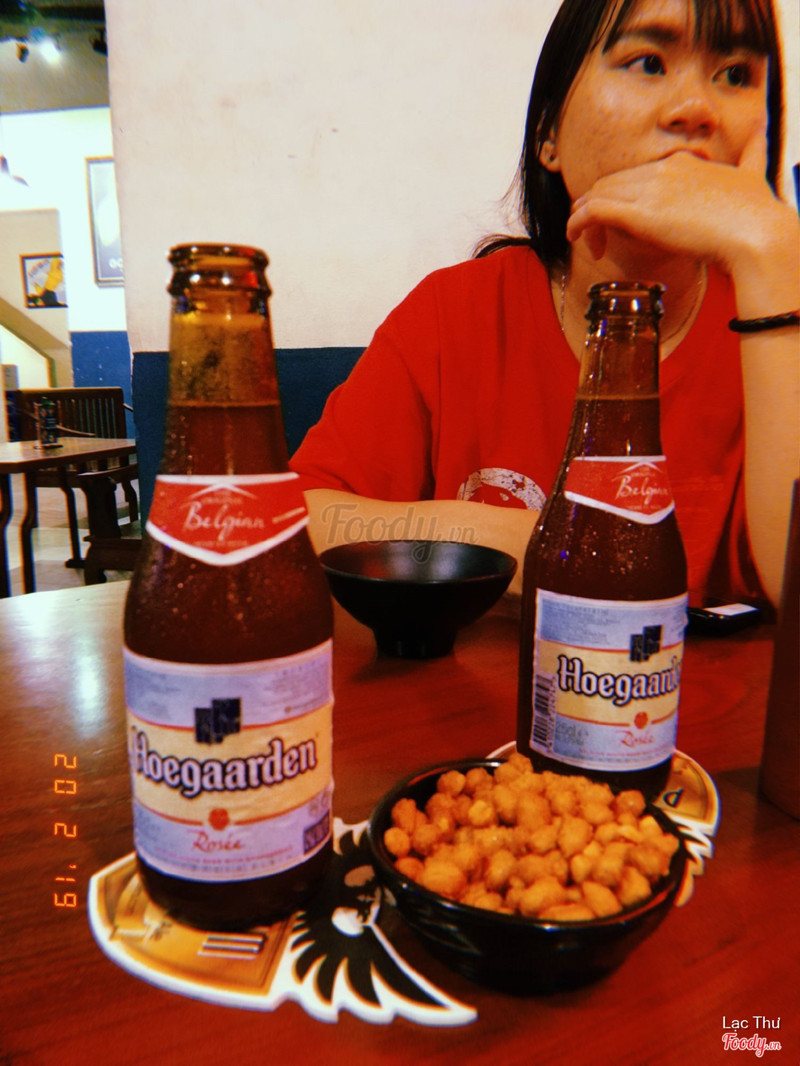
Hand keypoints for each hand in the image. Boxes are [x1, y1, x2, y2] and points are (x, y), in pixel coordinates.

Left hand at [565, 127, 793, 276]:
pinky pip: (592, 211)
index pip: (633, 175)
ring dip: (584, 219)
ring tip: (588, 244)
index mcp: (681, 163)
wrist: (756, 231)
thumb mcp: (753, 177)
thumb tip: (762, 132)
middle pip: (610, 183)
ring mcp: (649, 189)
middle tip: (598, 237)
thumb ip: (752, 155)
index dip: (619, 197)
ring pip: (597, 194)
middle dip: (596, 208)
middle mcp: (661, 170)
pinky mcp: (639, 212)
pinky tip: (576, 239)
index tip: (620, 223)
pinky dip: (577, 224)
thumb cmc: (757, 213)